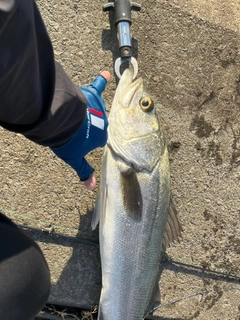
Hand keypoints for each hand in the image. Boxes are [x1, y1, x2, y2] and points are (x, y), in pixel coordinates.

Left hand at [51, 71, 109, 189]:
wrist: (60, 120)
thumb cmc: (68, 140)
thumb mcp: (74, 159)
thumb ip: (83, 171)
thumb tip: (91, 187)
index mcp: (101, 138)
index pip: (97, 140)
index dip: (87, 140)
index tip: (79, 139)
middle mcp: (104, 123)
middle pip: (98, 123)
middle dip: (88, 125)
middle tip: (74, 127)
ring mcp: (99, 108)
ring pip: (96, 109)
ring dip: (88, 110)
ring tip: (76, 113)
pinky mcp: (91, 95)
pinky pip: (98, 86)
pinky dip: (101, 80)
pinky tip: (105, 75)